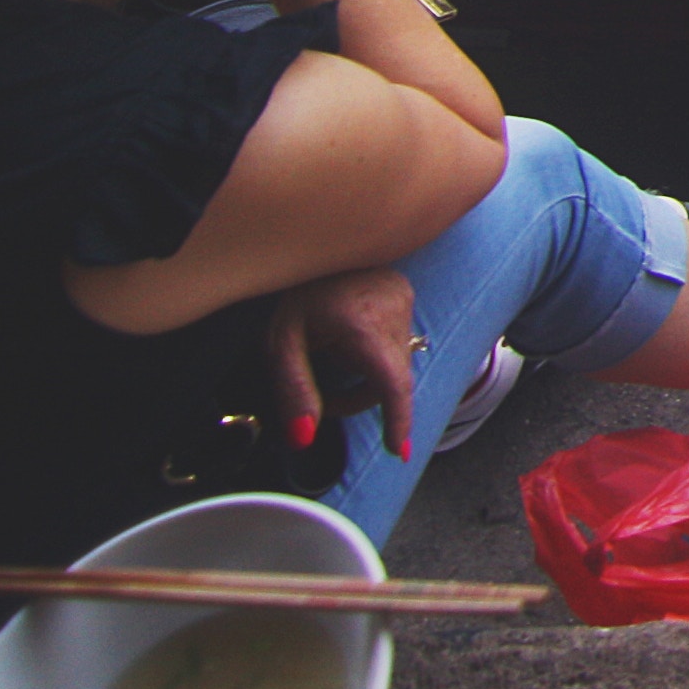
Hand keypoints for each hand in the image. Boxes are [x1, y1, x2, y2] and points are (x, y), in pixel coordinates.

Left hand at [265, 268, 423, 464]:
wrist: (317, 237)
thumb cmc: (296, 291)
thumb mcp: (281, 344)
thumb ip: (294, 391)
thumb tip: (303, 439)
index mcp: (363, 326)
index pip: (391, 385)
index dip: (398, 421)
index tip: (400, 452)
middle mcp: (394, 315)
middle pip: (389, 382)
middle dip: (358, 399)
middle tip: (322, 399)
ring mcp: (405, 303)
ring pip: (395, 365)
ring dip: (367, 378)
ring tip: (331, 359)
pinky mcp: (407, 297)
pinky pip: (397, 345)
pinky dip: (375, 357)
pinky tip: (350, 340)